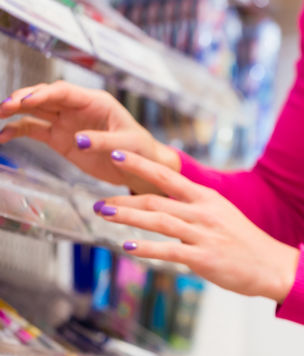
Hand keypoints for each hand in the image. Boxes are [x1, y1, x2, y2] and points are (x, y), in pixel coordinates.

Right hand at [0, 81, 178, 193]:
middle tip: (5, 106)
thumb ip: (103, 141)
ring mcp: (66, 122)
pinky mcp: (60, 139)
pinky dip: (17, 131)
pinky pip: (34, 130)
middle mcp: (77, 108)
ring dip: (15, 111)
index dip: (44, 94)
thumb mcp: (127, 145)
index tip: (27, 100)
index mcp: (95, 102)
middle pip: (44, 97)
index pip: (64, 91)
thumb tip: (79, 140)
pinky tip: (3, 136)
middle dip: (23, 99)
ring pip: (35, 111)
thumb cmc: (140, 149)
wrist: (141, 167)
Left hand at [93, 149, 298, 302]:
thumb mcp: (223, 216)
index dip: (140, 164)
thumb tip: (167, 207)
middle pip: (156, 199)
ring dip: (128, 216)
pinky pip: (169, 250)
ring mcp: (204, 234)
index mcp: (208, 199)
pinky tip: (126, 245)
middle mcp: (204, 213)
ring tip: (104, 214)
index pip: (169, 175)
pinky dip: (146, 247)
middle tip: (99, 201)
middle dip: (123, 198)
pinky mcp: (205, 258)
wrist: (273, 266)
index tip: (116, 155)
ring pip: (159, 220)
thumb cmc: (246, 244)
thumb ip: (196, 210)